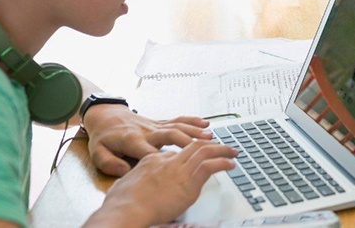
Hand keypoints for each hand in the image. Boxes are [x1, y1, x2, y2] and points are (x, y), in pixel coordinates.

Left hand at [82, 105, 213, 176]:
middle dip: (186, 141)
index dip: (161, 158)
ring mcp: (155, 125)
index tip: (175, 167)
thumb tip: (124, 170)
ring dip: (193, 131)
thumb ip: (108, 163)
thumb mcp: (97, 152)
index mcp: (132, 141)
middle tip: (203, 149)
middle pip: (169, 134)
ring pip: (177, 126)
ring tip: (209, 138)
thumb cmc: (103, 138)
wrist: (105, 116)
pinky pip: (177, 120)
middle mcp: (147, 131)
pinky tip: (205, 124)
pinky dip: (192, 120)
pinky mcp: (159, 122)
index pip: (148, 151)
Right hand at [87, 140, 235, 227]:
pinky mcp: (188, 181)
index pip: (177, 152)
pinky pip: (210, 165)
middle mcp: (168, 161)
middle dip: (211, 144)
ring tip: (233, 151)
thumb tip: (128, 185)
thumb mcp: (122, 185)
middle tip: (224, 146)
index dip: (190, 152)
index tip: (199, 154)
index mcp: (153, 160)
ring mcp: (179, 170)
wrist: (126, 209)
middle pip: (194, 146)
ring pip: (205, 151)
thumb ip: (130, 182)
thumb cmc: (121, 203)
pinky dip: (222, 163)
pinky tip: (230, 165)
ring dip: (222, 150)